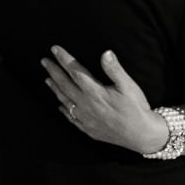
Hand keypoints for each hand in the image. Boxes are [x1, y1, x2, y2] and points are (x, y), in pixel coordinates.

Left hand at [41, 45, 168, 154]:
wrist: (141, 135)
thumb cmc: (136, 108)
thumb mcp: (128, 86)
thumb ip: (114, 69)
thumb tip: (105, 53)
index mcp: (95, 92)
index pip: (75, 71)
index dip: (64, 59)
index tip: (54, 49)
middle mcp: (86, 105)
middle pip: (65, 85)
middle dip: (53, 72)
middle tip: (44, 61)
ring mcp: (85, 118)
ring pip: (65, 101)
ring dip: (55, 89)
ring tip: (47, 79)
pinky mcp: (88, 129)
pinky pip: (70, 118)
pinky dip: (63, 109)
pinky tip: (60, 106)